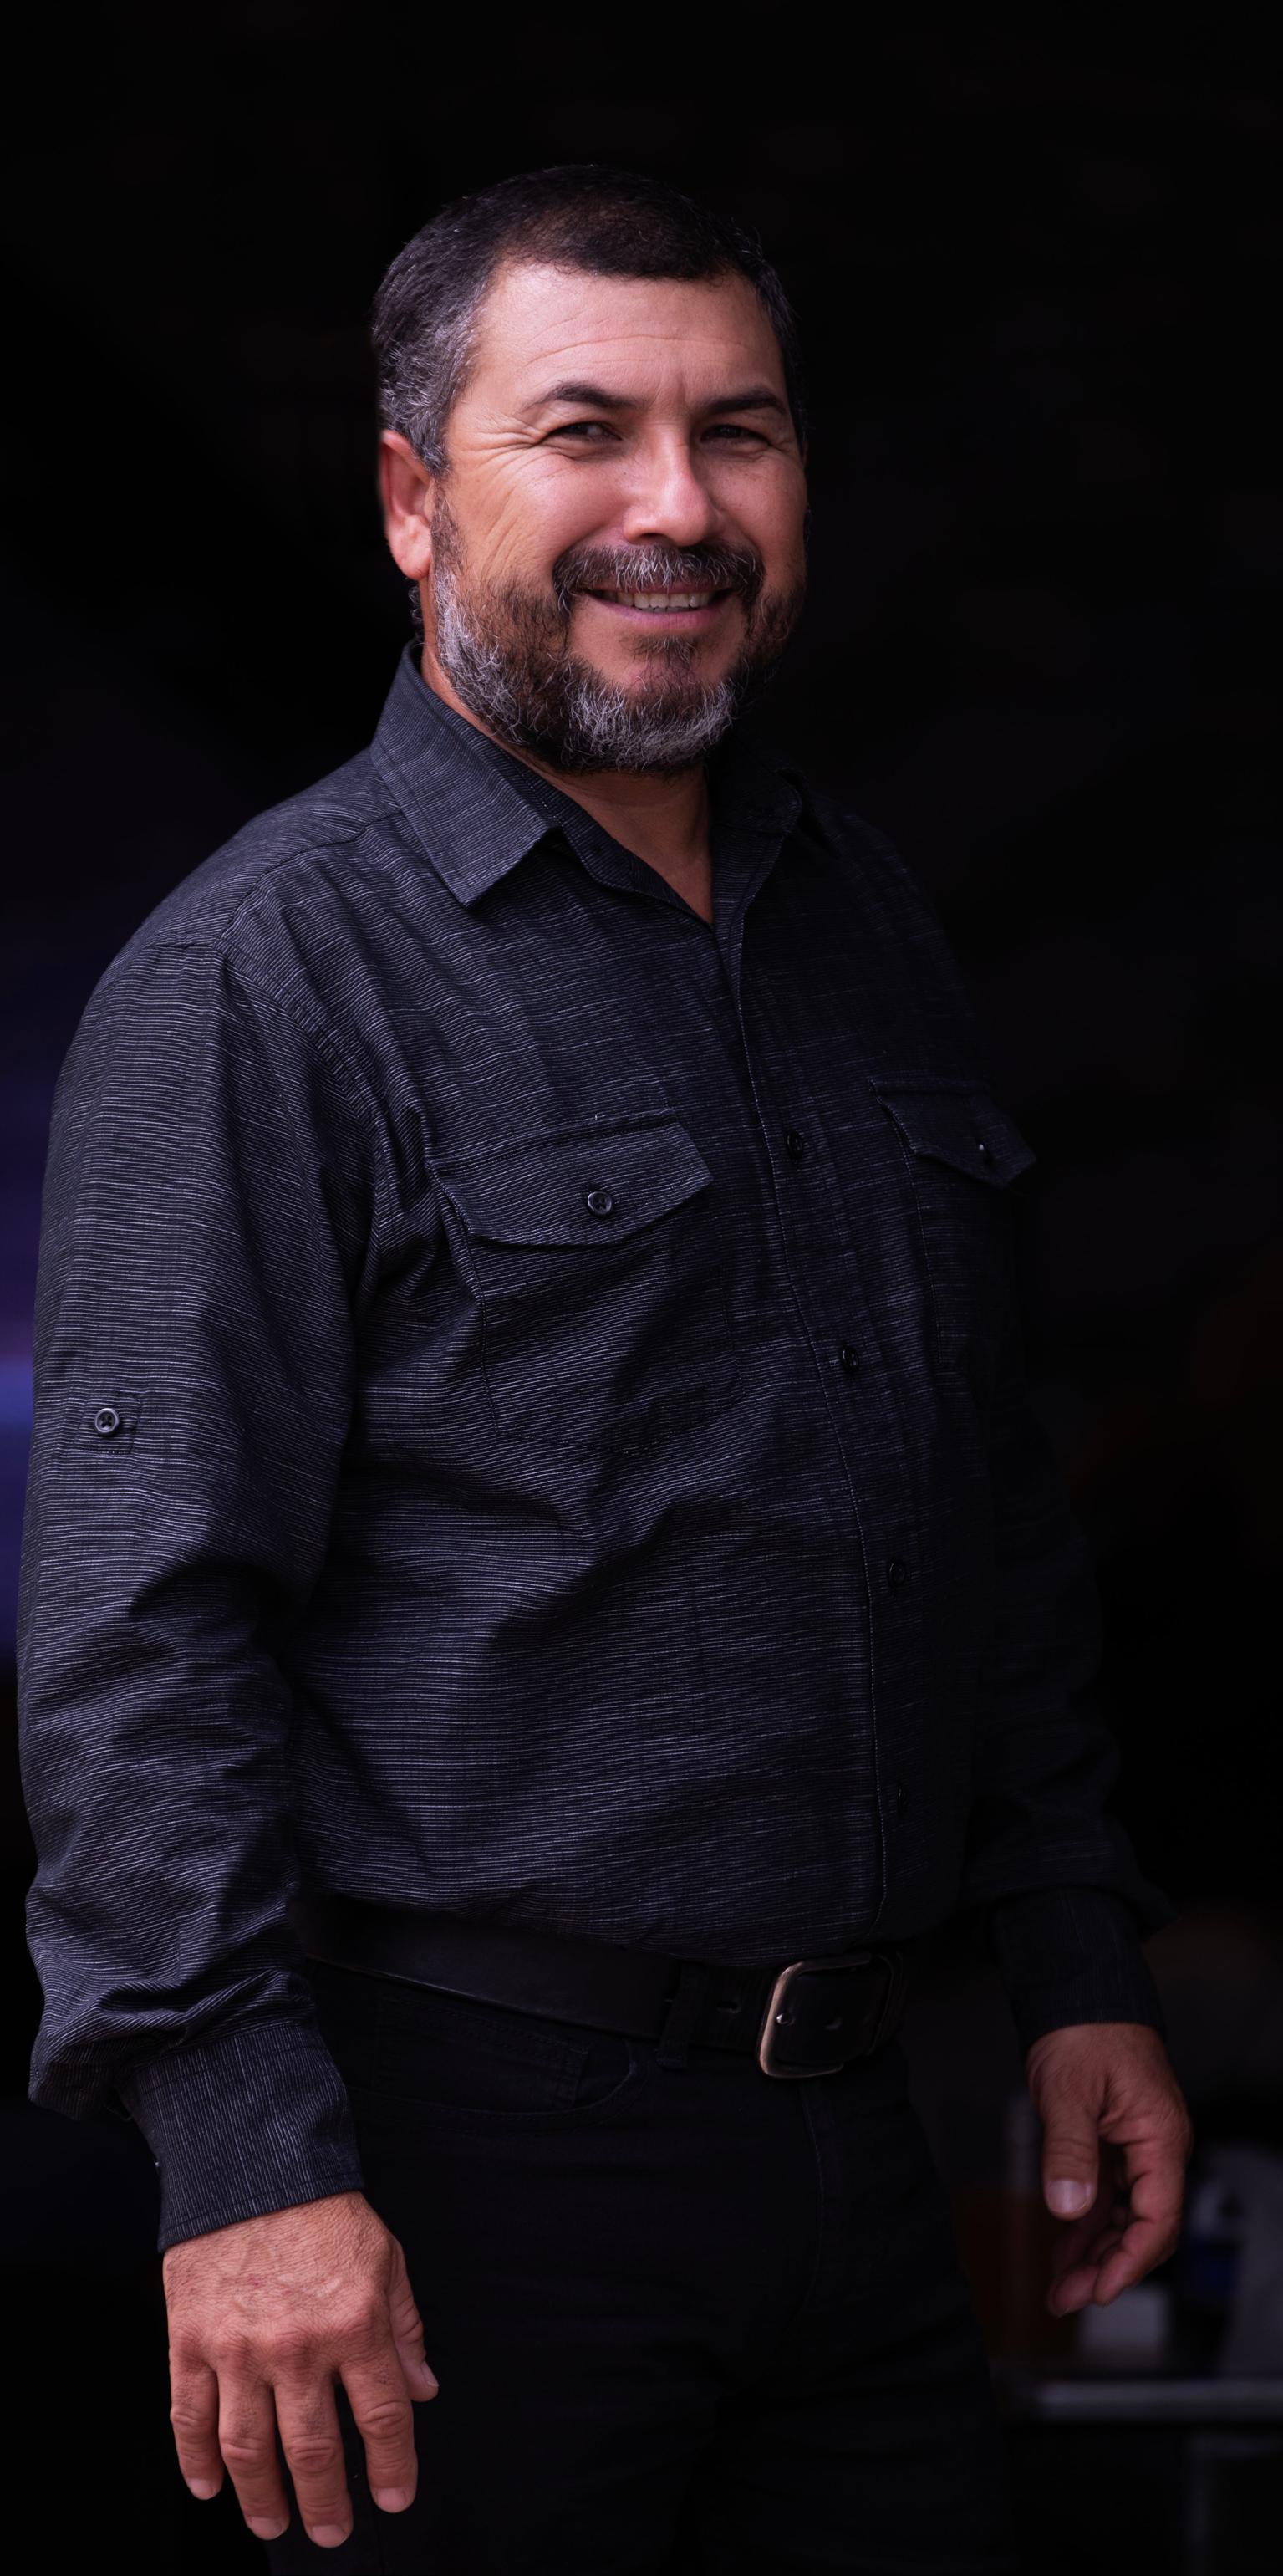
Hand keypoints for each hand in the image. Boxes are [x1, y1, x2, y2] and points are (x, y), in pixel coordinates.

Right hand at [163, 2188, 438, 2547]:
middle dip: (326, 2503)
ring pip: (249, 2448)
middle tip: (331, 2532)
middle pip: (314, 2450)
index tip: (396, 2498)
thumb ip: (405, 2327)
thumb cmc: (324, 2212)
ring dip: (262, 2498)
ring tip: (273, 2523)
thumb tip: (424, 2389)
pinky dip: (197, 2461)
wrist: (251, 2164)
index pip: (383, 2417)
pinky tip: (209, 2488)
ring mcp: (239, 2348)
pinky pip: (189, 2417)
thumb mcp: (386, 2258)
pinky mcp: (190, 2341)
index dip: (393, 2467)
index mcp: (355, 2324)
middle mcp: (299, 2346)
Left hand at [1024, 2021, 1193, 2317]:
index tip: (1098, 2293)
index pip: (1158, 2220)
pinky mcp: (1115, 2141)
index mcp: (1161, 2138)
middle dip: (1107, 2268)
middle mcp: (1157, 2148)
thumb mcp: (1068, 2091)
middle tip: (1066, 2299)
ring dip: (1095, 2252)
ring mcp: (1137, 2146)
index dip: (1129, 2263)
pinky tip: (1064, 2245)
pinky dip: (1087, 2223)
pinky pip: (1108, 2195)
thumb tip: (1069, 2208)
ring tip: (1060, 2286)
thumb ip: (1069, 2151)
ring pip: (1125, 2216)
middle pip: (1143, 2227)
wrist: (1078, 1988)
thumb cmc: (1083, 2029)